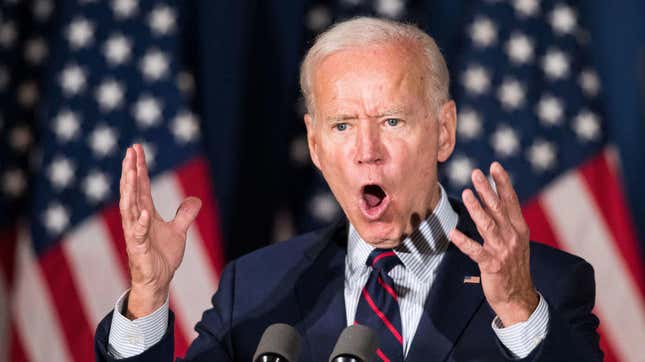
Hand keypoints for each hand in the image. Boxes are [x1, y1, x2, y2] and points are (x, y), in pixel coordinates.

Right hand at [120, 144, 201, 318]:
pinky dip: (141, 223)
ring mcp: (136, 233)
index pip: (141, 186)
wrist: (158, 282)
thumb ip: (185, 215)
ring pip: (130, 207)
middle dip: (130, 171)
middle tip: (130, 151)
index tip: (136, 149)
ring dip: (129, 190)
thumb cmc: (162, 257)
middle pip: (132, 191)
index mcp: (145, 213)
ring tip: (130, 171)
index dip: (139, 167)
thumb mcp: (178, 232)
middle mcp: (137, 220)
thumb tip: (195, 199)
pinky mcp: (138, 248)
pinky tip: (144, 212)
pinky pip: (139, 234)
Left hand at [450, 162, 537, 326]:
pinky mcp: (491, 265)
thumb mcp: (515, 241)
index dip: (502, 183)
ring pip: (487, 225)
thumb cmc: (513, 266)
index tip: (494, 166)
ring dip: (476, 208)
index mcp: (519, 229)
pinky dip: (464, 241)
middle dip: (486, 189)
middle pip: (497, 208)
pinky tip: (453, 233)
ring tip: (467, 193)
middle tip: (475, 173)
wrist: (518, 297)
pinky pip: (475, 251)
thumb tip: (494, 200)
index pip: (510, 201)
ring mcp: (502, 251)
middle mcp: (512, 237)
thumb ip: (505, 221)